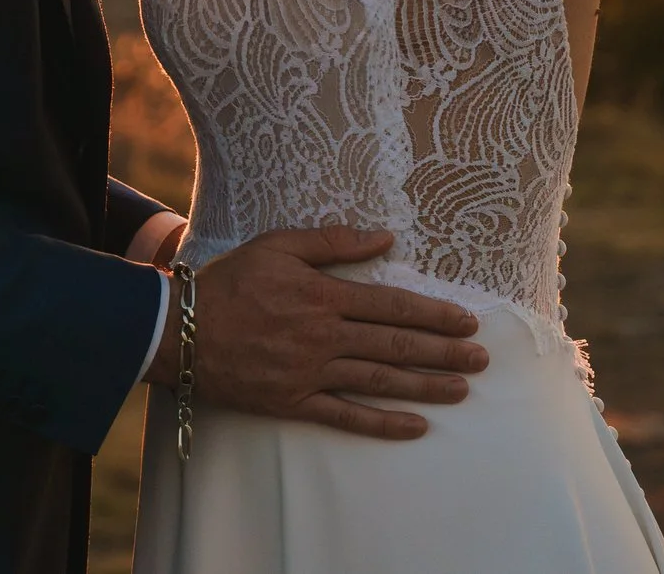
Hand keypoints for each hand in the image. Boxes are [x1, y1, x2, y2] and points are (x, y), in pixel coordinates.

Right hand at [145, 226, 486, 440]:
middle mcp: (325, 337)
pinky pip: (347, 417)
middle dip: (444, 353)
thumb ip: (333, 241)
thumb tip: (385, 237)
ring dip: (425, 386)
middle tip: (481, 359)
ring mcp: (311, 373)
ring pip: (380, 381)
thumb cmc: (230, 282)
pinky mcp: (295, 402)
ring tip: (461, 390)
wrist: (182, 331)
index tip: (466, 322)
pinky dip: (383, 424)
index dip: (434, 315)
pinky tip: (415, 426)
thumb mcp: (278, 245)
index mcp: (324, 296)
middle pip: (396, 346)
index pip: (392, 306)